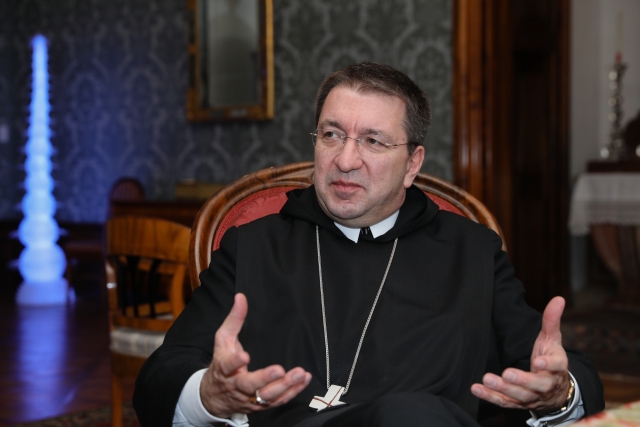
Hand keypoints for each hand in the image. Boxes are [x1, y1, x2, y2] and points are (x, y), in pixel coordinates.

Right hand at [200, 293, 311, 417]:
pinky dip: (292, 392)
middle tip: (280, 370)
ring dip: (284, 386)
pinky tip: (304, 380)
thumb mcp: (223, 339)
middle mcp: (236, 386)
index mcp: (225, 368)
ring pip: (266, 396)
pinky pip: (278, 401)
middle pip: (249, 385)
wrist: (214, 396)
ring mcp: (249, 397)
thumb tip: (241, 297)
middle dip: (265, 378)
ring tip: (299, 374)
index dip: (235, 361)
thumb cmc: (221, 361)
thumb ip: (234, 319)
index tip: (245, 356)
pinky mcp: (261, 405)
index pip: (227, 365)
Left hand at [471, 296, 571, 413]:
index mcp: (557, 367)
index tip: (538, 361)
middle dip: (522, 380)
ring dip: (503, 389)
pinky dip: (490, 397)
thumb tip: (559, 298)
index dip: (548, 365)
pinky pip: (504, 402)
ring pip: (519, 396)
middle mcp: (546, 384)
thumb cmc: (550, 358)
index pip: (556, 366)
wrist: (554, 390)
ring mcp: (532, 396)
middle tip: (507, 373)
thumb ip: (551, 320)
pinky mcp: (518, 403)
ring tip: (487, 379)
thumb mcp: (552, 339)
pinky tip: (476, 389)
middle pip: (536, 385)